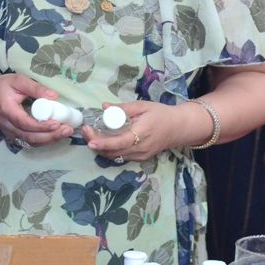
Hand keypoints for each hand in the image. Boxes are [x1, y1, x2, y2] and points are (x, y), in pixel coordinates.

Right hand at [0, 73, 73, 146]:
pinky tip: (55, 135)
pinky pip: (29, 142)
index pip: (25, 123)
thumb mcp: (19, 80)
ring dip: (49, 140)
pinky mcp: (13, 135)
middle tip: (67, 130)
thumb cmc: (4, 85)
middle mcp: (7, 125)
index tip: (57, 123)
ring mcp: (9, 133)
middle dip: (50, 136)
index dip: (41, 126)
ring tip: (65, 133)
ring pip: (30, 142)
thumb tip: (54, 96)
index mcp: (7, 110)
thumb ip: (35, 88)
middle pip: (29, 137)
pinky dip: (43, 140)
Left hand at [83, 101, 204, 162]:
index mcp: (142, 133)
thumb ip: (123, 108)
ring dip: (101, 148)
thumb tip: (104, 107)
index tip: (90, 140)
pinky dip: (110, 150)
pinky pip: (121, 156)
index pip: (120, 142)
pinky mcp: (140, 158)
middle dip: (96, 144)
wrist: (178, 128)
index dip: (103, 143)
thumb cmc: (161, 114)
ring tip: (90, 134)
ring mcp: (140, 156)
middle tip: (85, 131)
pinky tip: (103, 140)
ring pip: (116, 156)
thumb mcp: (143, 106)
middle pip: (114, 152)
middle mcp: (140, 148)